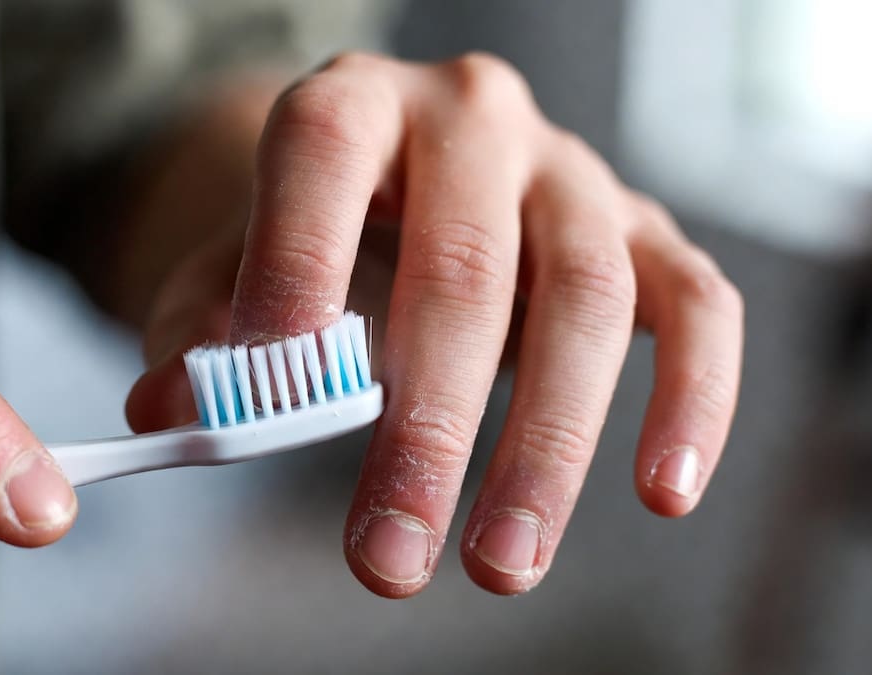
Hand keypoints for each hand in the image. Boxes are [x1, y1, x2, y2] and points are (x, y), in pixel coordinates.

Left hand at [127, 52, 742, 596]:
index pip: (321, 157)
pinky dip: (693, 401)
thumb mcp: (239, 273)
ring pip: (587, 299)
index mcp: (357, 107)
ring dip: (548, 447)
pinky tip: (663, 492)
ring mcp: (574, 173)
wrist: (407, 200)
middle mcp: (474, 121)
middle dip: (425, 428)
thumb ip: (202, 333)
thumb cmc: (320, 244)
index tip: (277, 393)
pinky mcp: (648, 232)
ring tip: (503, 564)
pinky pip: (699, 307)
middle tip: (387, 555)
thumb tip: (172, 413)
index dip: (296, 263)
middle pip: (464, 267)